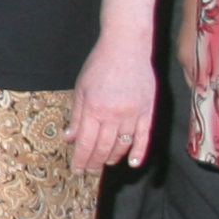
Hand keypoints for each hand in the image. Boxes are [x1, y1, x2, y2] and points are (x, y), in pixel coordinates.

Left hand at [65, 31, 155, 175]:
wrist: (127, 47)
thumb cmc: (100, 65)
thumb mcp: (81, 88)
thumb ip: (77, 115)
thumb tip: (70, 137)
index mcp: (94, 109)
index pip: (85, 143)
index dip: (80, 160)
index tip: (77, 170)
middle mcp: (113, 115)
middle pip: (103, 148)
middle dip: (94, 163)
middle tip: (89, 171)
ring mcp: (133, 114)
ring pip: (122, 145)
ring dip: (112, 158)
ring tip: (105, 164)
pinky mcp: (148, 110)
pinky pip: (144, 137)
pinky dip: (139, 152)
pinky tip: (133, 163)